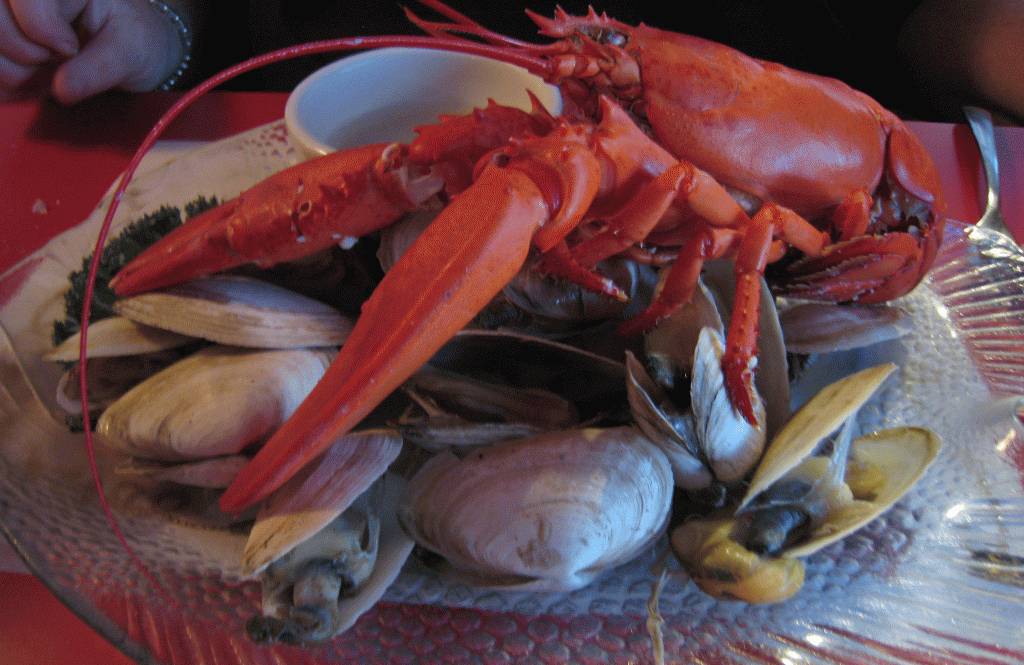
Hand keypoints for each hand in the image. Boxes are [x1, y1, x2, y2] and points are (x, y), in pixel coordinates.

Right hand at [0, 0, 186, 103]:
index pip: (28, 1)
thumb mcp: (131, 51)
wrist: (128, 50)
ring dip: (15, 73)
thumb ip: (99, 68)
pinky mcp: (3, 39)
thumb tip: (62, 88)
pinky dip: (6, 84)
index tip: (71, 48)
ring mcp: (9, 14)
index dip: (42, 31)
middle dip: (25, 55)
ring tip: (48, 73)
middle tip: (58, 63)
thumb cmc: (133, 40)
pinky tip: (33, 81)